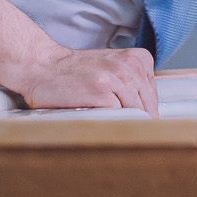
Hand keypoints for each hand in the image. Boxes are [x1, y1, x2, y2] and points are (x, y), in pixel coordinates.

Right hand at [0, 45, 158, 115]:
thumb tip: (150, 117)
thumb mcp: (113, 68)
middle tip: (127, 137)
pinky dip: (109, 124)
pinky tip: (97, 123)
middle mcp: (131, 66)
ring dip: (124, 126)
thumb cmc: (75, 73)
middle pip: (148, 108)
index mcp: (139, 59)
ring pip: (135, 114)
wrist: (42, 66)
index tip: (137, 126)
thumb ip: (133, 85)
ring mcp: (117, 78)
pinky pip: (117, 117)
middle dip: (138, 124)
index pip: (154, 97)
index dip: (144, 115)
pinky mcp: (101, 91)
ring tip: (110, 129)